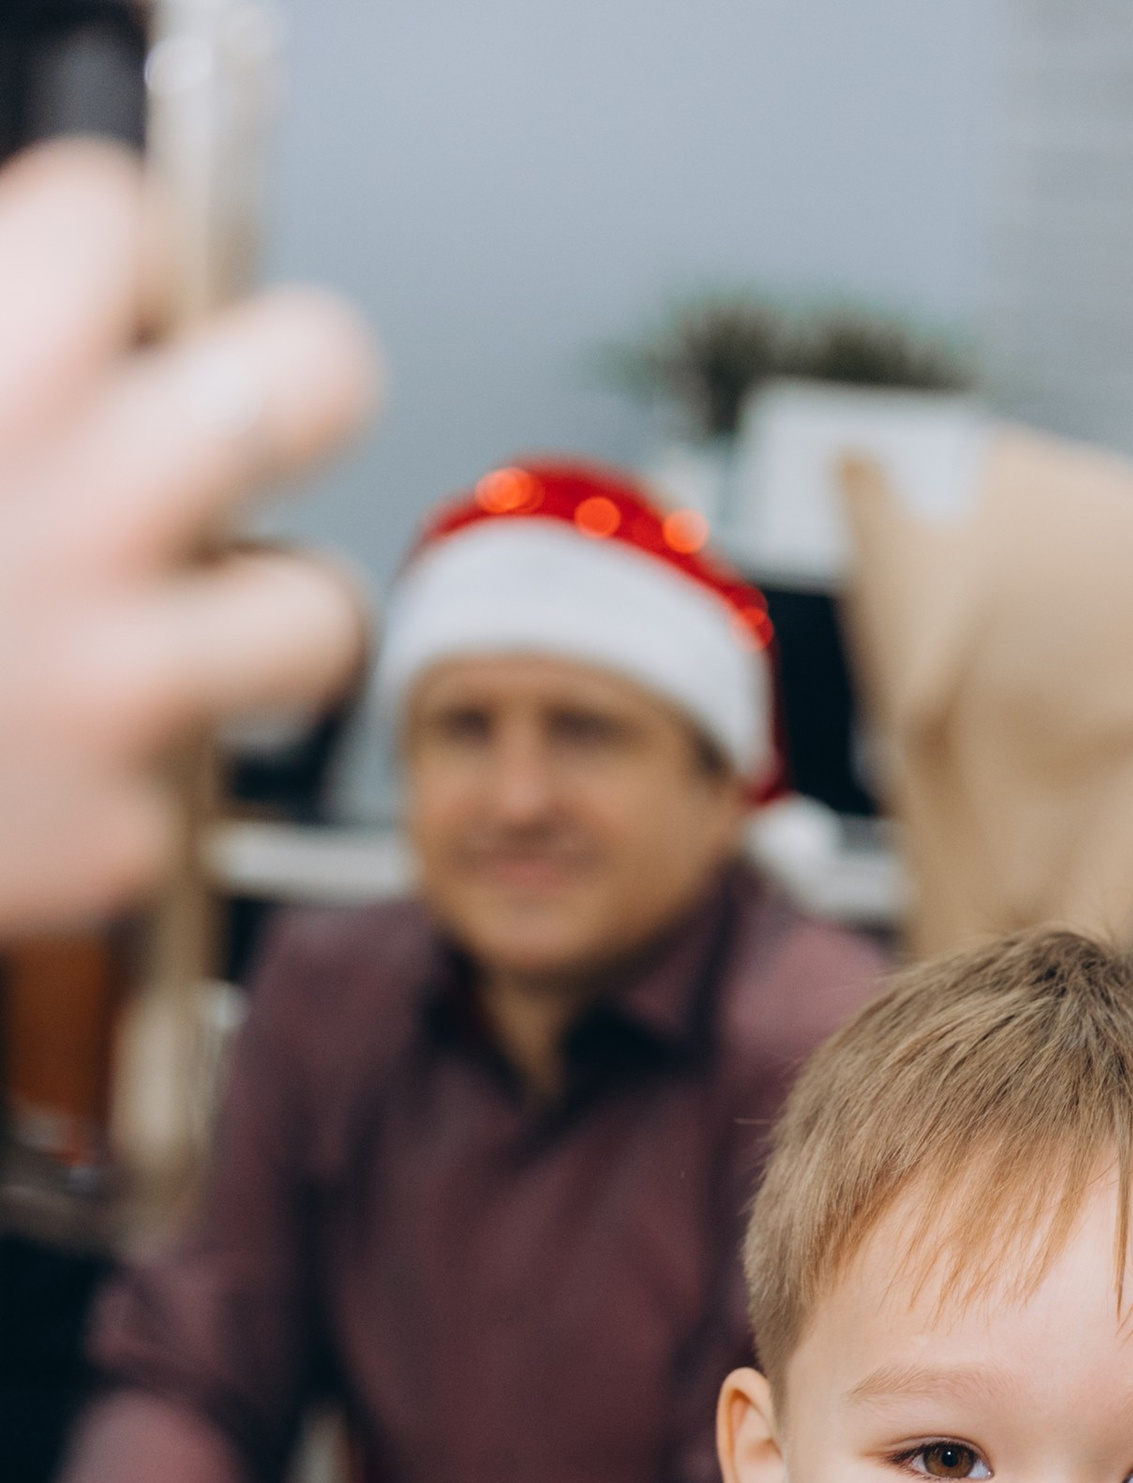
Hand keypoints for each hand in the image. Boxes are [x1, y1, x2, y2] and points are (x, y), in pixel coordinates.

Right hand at [0, 142, 378, 928]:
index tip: (101, 294)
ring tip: (187, 613)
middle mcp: (83, 509)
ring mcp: (116, 681)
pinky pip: (179, 786)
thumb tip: (29, 271)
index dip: (108, 255)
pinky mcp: (116, 831)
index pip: (122, 217)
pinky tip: (46, 750)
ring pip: (316, 611)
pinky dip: (121, 774)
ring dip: (263, 610)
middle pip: (319, 377)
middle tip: (241, 422)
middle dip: (285, 389)